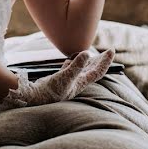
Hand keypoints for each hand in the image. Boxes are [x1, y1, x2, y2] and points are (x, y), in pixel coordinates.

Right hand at [0, 48, 114, 110]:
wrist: (35, 98)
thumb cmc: (51, 90)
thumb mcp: (65, 77)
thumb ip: (76, 66)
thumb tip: (87, 53)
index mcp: (81, 83)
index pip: (98, 71)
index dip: (106, 61)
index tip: (111, 50)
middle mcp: (76, 83)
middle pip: (92, 70)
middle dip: (100, 61)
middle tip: (109, 51)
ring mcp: (68, 82)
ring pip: (81, 70)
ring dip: (88, 62)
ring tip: (93, 55)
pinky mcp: (59, 80)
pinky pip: (68, 70)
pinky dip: (71, 63)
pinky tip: (69, 60)